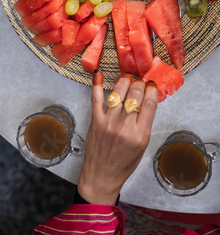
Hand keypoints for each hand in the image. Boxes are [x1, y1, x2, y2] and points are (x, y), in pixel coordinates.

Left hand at [77, 70, 157, 204]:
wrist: (102, 174)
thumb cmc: (125, 162)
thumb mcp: (143, 145)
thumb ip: (144, 123)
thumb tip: (147, 99)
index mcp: (141, 134)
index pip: (149, 103)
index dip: (152, 89)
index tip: (152, 84)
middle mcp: (125, 126)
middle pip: (135, 94)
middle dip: (139, 83)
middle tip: (140, 81)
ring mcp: (109, 121)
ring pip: (118, 91)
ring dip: (124, 80)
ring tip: (128, 77)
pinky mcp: (96, 119)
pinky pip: (95, 97)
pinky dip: (97, 83)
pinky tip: (99, 73)